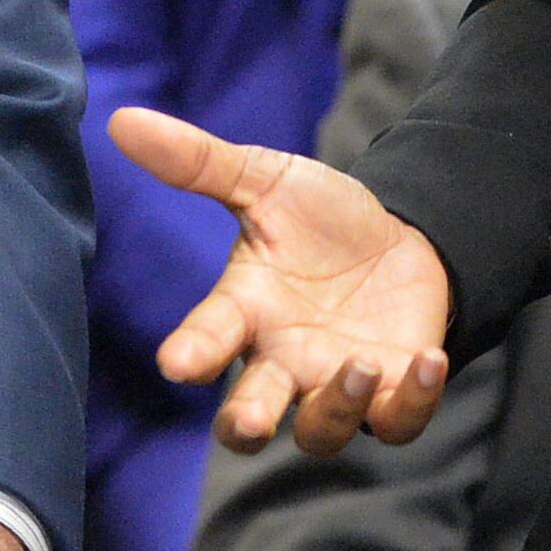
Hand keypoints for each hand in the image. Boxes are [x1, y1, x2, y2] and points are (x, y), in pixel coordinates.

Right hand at [109, 106, 453, 454]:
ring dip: (336, 407)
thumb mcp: (265, 180)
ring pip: (322, 431)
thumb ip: (200, 162)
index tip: (177, 362)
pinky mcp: (393, 393)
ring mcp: (335, 383)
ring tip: (358, 364)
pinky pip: (398, 420)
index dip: (192, 353)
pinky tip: (427, 359)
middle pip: (248, 419)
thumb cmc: (319, 221)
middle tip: (251, 418)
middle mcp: (282, 361)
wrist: (398, 240)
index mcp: (245, 313)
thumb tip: (123, 118)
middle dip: (247, 421)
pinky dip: (413, 400)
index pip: (207, 340)